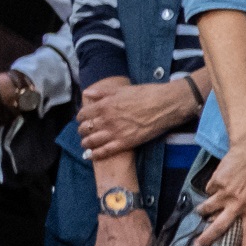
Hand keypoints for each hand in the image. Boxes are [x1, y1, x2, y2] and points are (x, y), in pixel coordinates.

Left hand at [79, 78, 199, 158]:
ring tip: (86, 144)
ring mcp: (115, 133)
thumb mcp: (122, 89)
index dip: (80, 117)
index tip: (83, 119)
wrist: (165, 105)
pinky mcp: (125, 143)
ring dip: (86, 143)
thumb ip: (102, 92)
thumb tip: (87, 93)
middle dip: (82, 130)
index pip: (83, 114)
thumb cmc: (145, 94)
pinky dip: (96, 154)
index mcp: (104, 105)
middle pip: (85, 128)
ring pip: (92, 141)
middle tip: (84, 131)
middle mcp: (106, 120)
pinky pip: (105, 151)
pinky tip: (90, 156)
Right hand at [194, 127, 245, 245]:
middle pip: (220, 227)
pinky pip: (210, 190)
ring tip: (200, 213)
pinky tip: (218, 182)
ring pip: (208, 208)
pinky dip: (212, 189)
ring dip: (203, 212)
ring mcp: (226, 193)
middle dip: (207, 238)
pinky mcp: (216, 182)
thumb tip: (235, 217)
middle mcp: (239, 203)